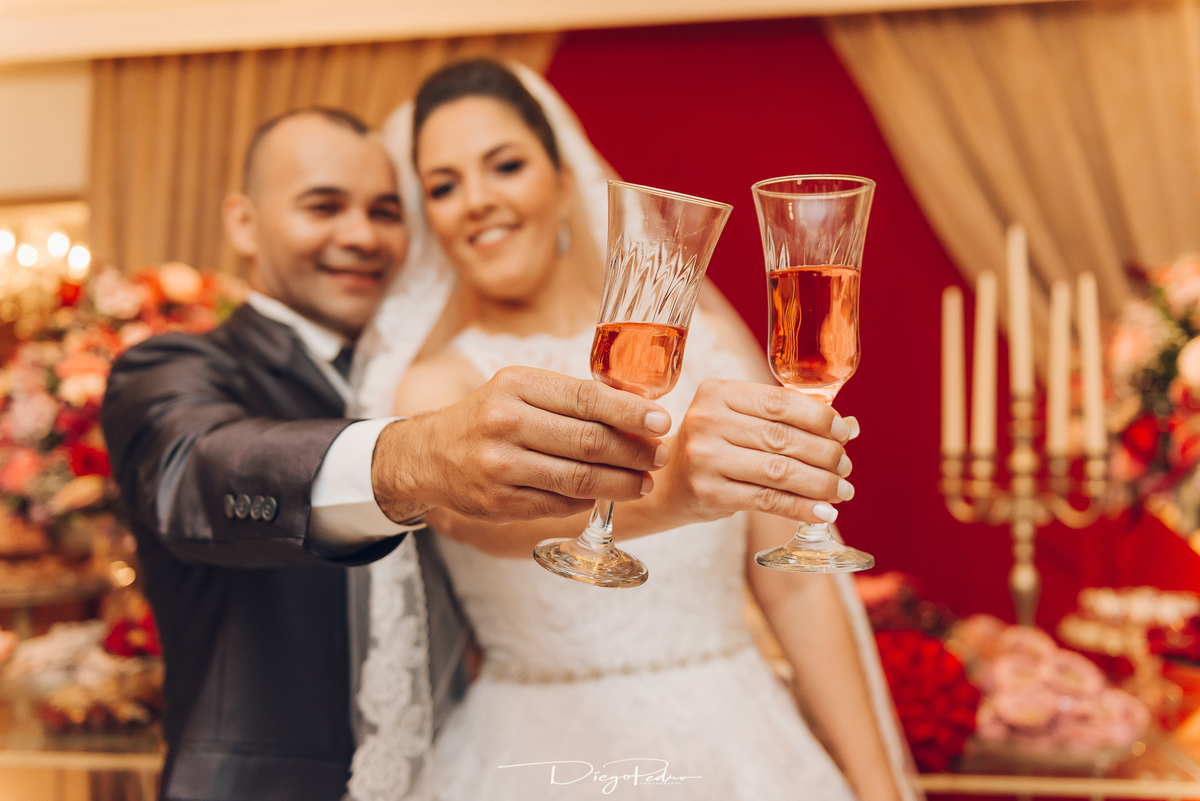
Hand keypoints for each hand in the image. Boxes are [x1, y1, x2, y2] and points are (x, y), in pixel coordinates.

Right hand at [371, 366, 670, 522]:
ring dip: (620, 483)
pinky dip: (587, 499)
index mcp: (516, 385)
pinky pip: (558, 503)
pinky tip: (603, 494)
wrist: (427, 455)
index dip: (630, 413)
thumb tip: (638, 410)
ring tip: (643, 481)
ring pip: (578, 478)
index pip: (586, 398)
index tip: (661, 421)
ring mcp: (499, 465)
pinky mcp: (498, 502)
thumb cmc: (489, 417)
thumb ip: (571, 398)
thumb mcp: (521, 389)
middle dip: (634, 451)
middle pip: (588, 441)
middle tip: (660, 455)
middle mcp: (505, 423)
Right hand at [657, 379, 857, 524]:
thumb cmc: (717, 446)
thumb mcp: (743, 422)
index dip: (818, 417)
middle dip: (825, 454)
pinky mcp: (708, 492)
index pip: (778, 401)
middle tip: (846, 467)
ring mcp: (703, 458)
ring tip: (842, 491)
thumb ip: (790, 419)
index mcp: (717, 392)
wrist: (671, 483)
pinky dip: (800, 508)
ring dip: (819, 484)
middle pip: (782, 437)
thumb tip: (850, 427)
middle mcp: (706, 421)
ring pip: (778, 470)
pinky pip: (766, 500)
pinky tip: (823, 512)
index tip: (844, 433)